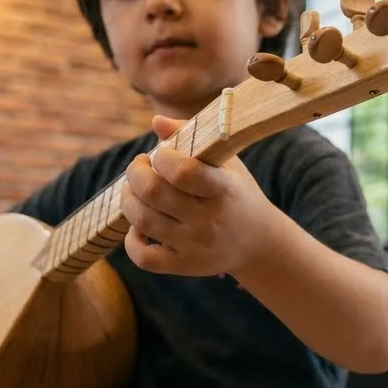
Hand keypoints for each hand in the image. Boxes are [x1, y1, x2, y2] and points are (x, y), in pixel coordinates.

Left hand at [121, 115, 284, 276]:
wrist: (258, 243)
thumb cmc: (237, 193)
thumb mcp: (226, 163)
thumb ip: (192, 136)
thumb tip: (156, 122)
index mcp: (224, 190)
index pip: (183, 172)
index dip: (161, 157)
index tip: (159, 154)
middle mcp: (209, 221)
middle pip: (154, 193)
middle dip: (135, 173)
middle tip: (139, 166)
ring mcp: (195, 246)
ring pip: (142, 221)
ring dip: (128, 199)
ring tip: (135, 189)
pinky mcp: (183, 266)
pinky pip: (143, 258)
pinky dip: (131, 240)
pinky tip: (138, 226)